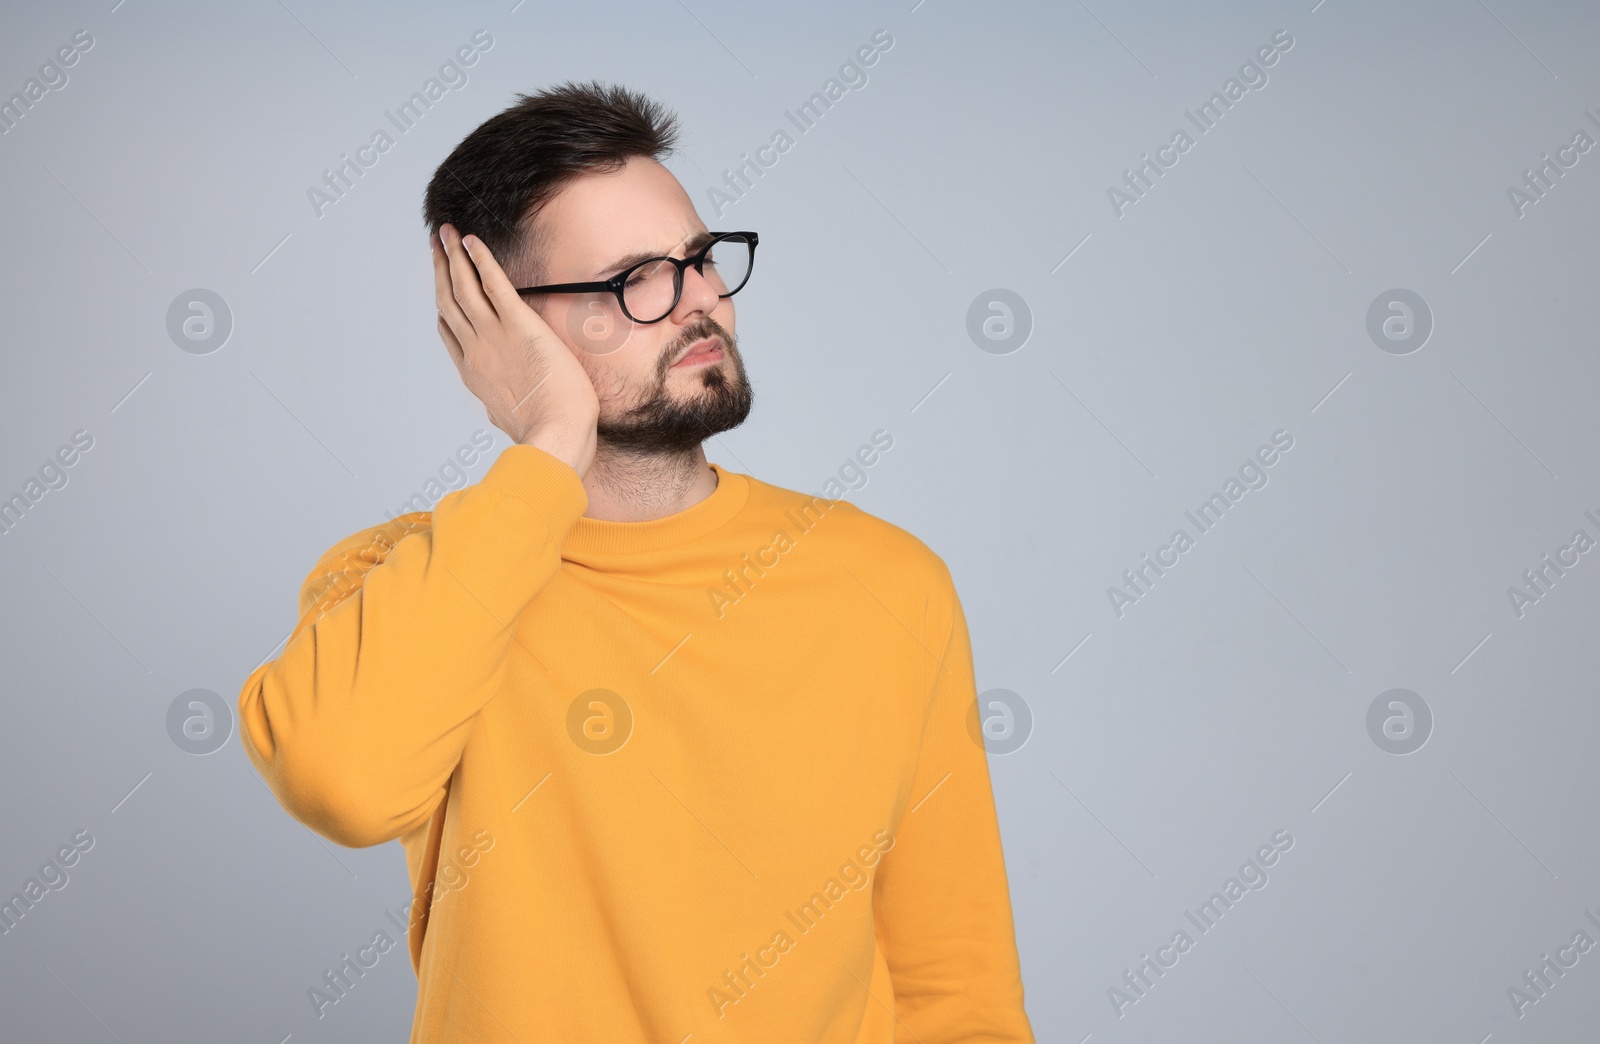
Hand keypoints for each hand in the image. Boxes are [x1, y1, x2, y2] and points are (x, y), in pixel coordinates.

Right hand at [432, 223, 598, 477]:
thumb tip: (500, 411)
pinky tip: (472, 241)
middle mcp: (475, 349)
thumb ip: (501, 406)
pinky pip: (494, 284)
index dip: (443, 304)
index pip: (450, 330)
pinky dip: (480, 259)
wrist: (556, 432)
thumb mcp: (510, 418)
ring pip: (463, 286)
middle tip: (436, 244)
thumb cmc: (544, 432)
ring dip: (453, 255)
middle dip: (440, 268)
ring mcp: (493, 335)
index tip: (440, 286)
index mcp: (473, 372)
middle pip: (449, 300)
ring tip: (446, 232)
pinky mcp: (518, 325)